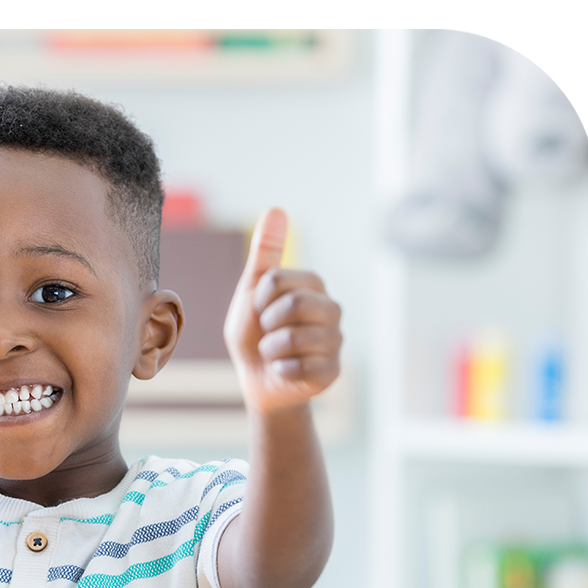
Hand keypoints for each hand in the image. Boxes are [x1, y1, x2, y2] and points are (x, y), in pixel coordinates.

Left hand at [223, 209, 341, 414]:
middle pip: (294, 304)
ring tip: (274, 352)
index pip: (278, 280)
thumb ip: (266, 252)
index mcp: (313, 285)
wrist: (257, 378)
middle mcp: (331, 309)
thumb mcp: (252, 289)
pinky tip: (284, 370)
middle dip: (267, 322)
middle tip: (267, 332)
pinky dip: (280, 371)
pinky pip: (298, 368)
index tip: (260, 309)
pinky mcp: (332, 371)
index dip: (259, 299)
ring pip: (293, 339)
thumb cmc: (255, 332)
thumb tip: (276, 208)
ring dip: (270, 349)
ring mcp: (335, 341)